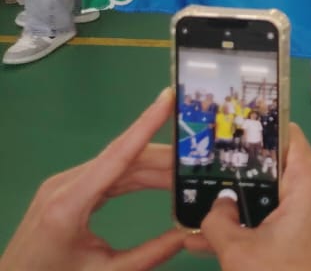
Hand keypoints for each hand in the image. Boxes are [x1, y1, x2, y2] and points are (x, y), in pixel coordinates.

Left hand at [0, 87, 188, 270]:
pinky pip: (108, 177)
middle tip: (205, 157)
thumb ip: (150, 254)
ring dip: (155, 168)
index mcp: (69, 203)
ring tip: (190, 170)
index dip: (146, 124)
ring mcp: (63, 186)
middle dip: (166, 158)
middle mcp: (65, 185)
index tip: (169, 97)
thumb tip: (190, 234)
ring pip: (119, 166)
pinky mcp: (66, 192)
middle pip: (125, 160)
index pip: (118, 156)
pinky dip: (136, 177)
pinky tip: (161, 180)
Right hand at [188, 124, 310, 270]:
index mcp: (307, 179)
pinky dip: (246, 218)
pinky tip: (205, 233)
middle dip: (237, 164)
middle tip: (199, 161)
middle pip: (273, 161)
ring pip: (267, 191)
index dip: (255, 126)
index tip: (223, 126)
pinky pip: (270, 214)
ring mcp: (310, 208)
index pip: (284, 133)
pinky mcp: (303, 230)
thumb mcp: (238, 249)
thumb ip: (218, 221)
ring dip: (236, 197)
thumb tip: (213, 204)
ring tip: (195, 194)